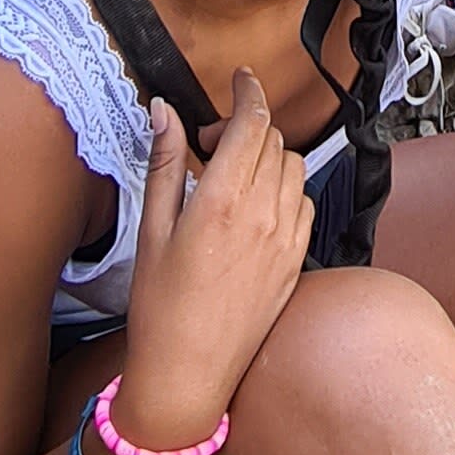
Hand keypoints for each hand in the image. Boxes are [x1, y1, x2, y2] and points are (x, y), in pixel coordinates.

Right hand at [118, 71, 315, 443]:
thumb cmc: (160, 307)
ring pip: (293, 168)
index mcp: (221, 201)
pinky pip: (304, 204)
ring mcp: (286, 240)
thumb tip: (163, 110)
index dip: (248, 91)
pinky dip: (284, 190)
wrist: (188, 375)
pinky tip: (254, 208)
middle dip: (245, 128)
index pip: (252, 122)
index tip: (239, 78)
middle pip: (272, 141)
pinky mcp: (297, 262)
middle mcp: (263, 215)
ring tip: (230, 178)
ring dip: (267, 157)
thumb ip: (162, 163)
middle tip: (209, 146)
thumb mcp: (151, 231)